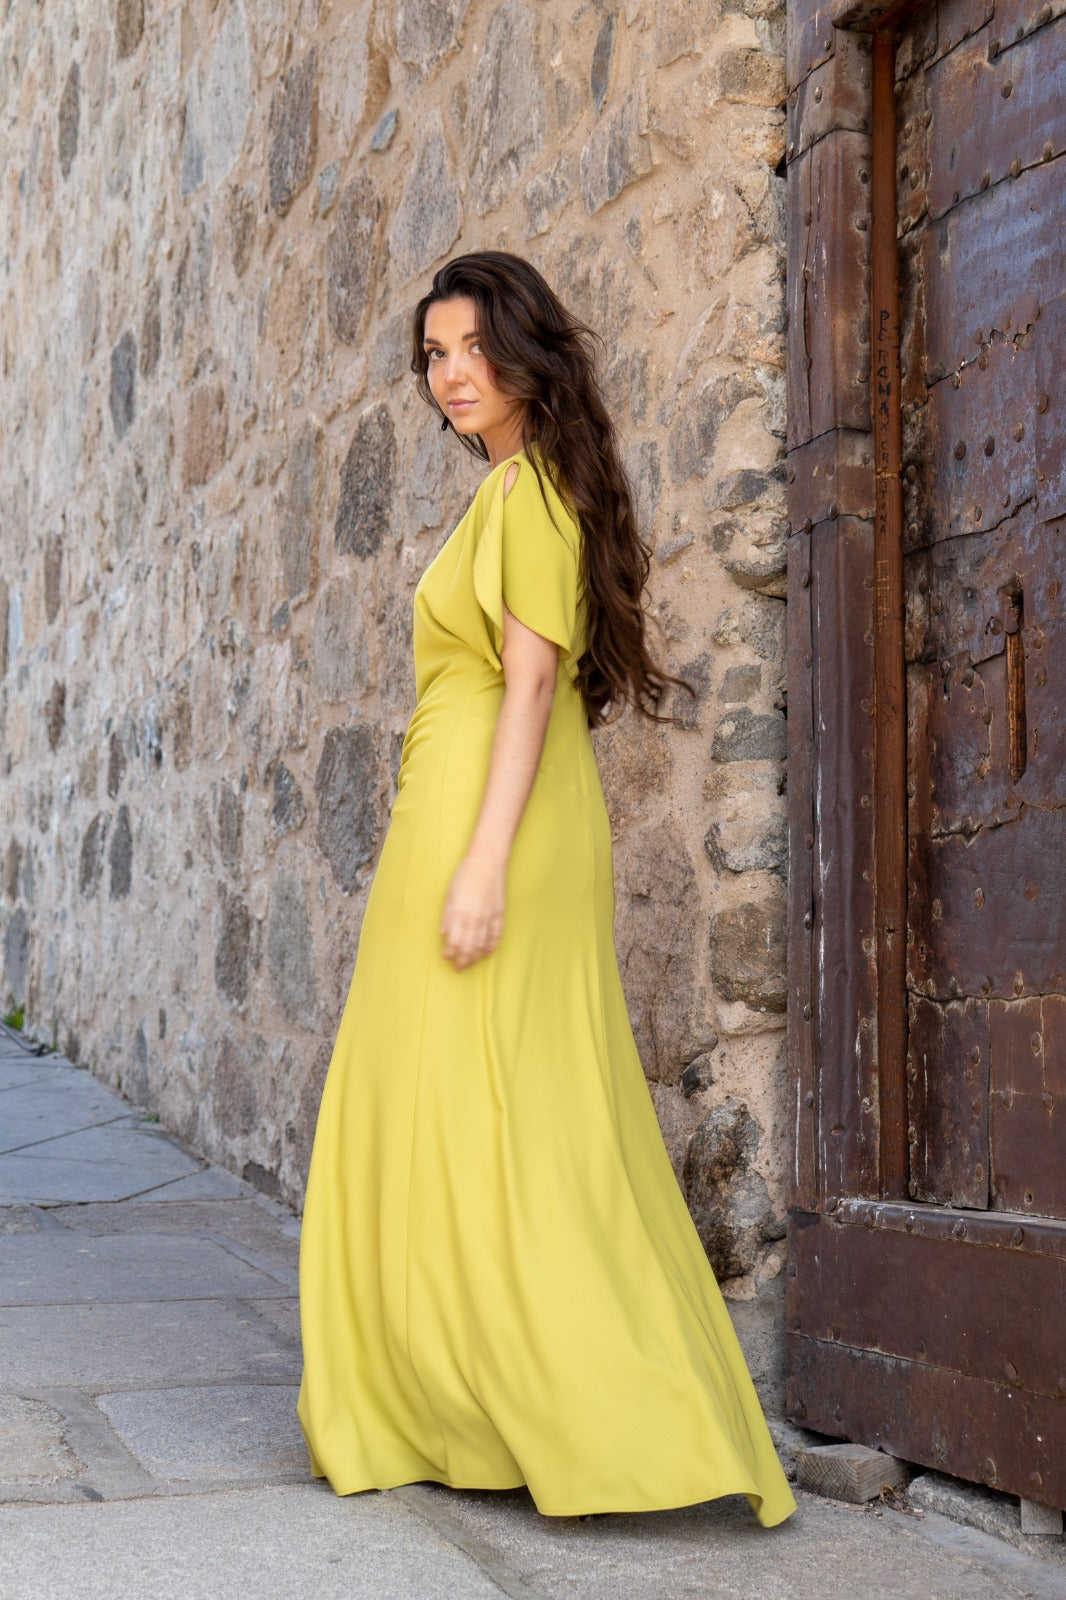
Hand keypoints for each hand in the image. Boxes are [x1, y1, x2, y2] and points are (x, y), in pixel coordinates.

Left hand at [440, 851, 505, 969]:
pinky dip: (490, 947)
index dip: (450, 953)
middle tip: (458, 968)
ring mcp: (489, 917)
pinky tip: (486, 953)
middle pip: (468, 948)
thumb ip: (447, 915)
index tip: (446, 957)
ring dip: (475, 957)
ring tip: (469, 964)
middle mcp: (475, 918)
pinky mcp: (499, 914)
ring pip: (482, 945)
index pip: (454, 941)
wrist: (488, 861)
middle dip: (462, 960)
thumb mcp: (449, 894)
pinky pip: (495, 936)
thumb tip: (443, 933)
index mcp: (460, 912)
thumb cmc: (465, 874)